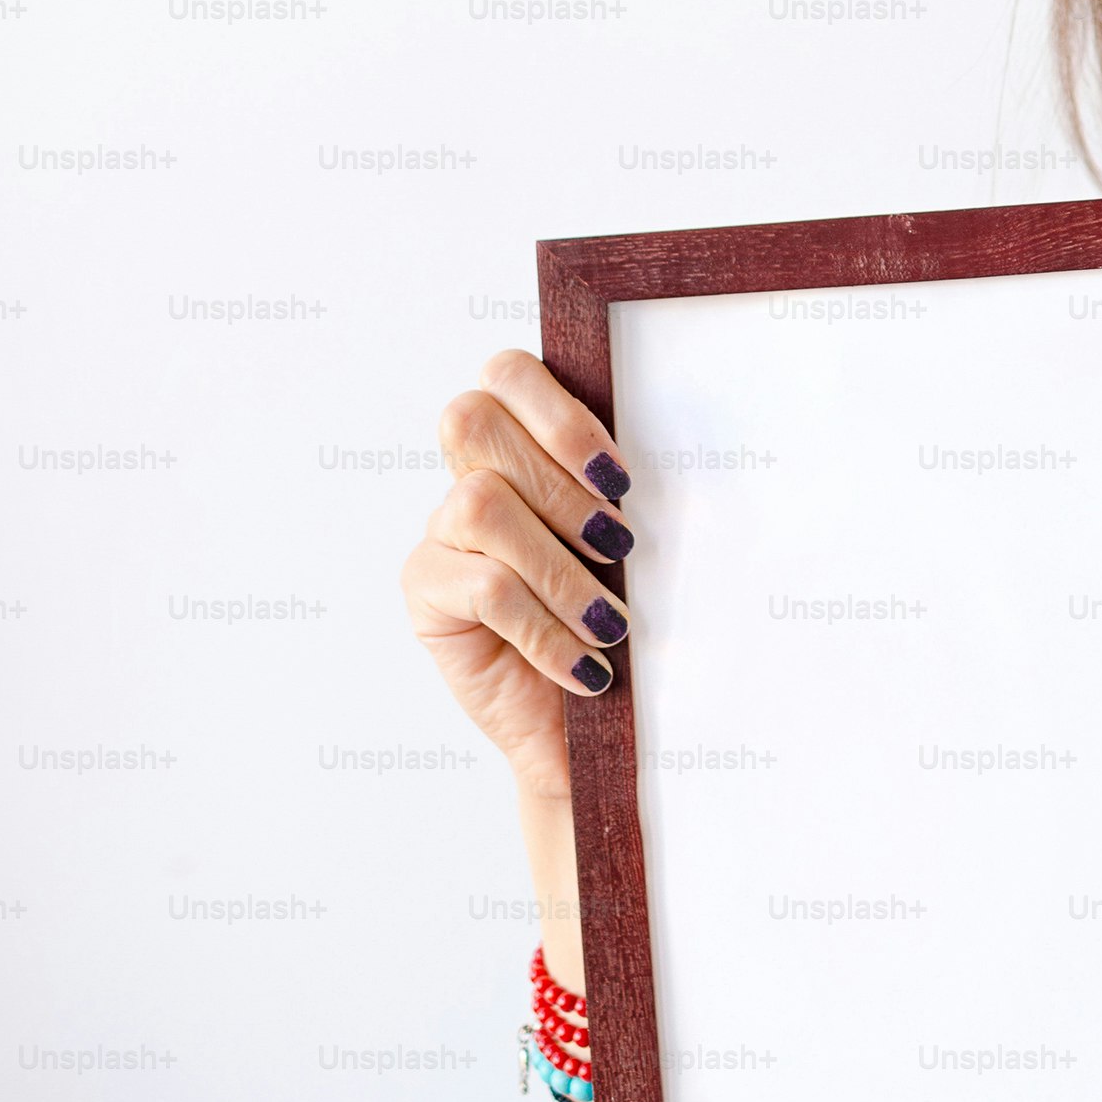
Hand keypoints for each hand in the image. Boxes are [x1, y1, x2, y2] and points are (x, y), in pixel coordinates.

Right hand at [399, 350, 638, 798]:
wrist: (583, 727)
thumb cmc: (616, 626)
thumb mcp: (633, 553)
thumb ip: (626, 494)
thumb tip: (676, 452)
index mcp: (525, 447)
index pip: (506, 373)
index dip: (559, 414)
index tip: (622, 480)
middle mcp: (471, 478)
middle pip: (472, 420)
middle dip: (559, 485)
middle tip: (621, 547)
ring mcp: (440, 534)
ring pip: (480, 504)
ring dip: (559, 569)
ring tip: (610, 623)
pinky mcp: (425, 591)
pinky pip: (481, 587)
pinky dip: (545, 629)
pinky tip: (585, 665)